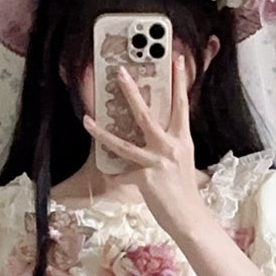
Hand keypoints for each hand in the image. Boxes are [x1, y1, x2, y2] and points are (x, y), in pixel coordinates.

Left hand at [80, 54, 207, 238]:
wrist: (189, 217)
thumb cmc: (184, 189)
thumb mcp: (182, 160)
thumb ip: (169, 144)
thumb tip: (153, 133)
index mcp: (182, 139)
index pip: (181, 104)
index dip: (178, 81)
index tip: (174, 59)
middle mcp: (170, 147)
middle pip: (146, 114)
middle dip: (131, 92)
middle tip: (120, 72)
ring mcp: (156, 162)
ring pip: (123, 144)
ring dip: (102, 132)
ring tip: (86, 120)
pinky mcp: (144, 179)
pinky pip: (122, 173)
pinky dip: (115, 174)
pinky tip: (109, 174)